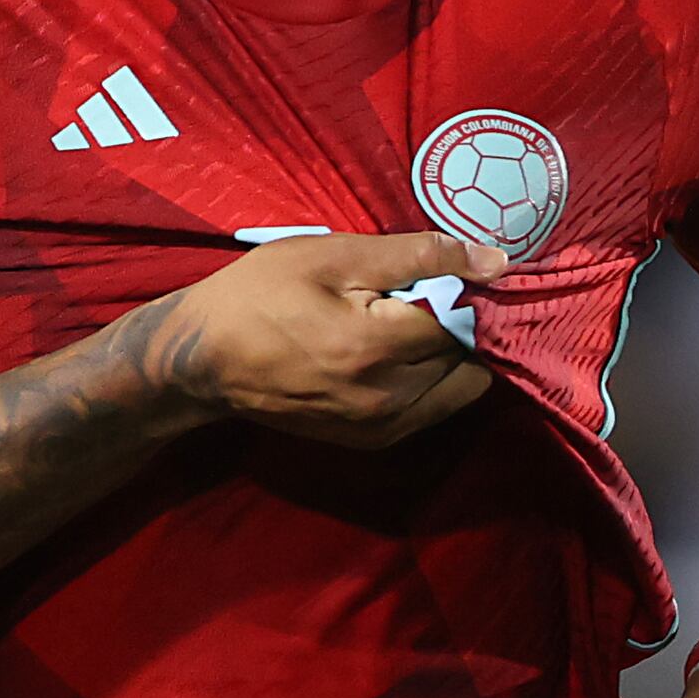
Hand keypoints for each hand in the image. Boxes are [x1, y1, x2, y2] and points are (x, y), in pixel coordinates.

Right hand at [151, 230, 507, 447]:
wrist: (203, 362)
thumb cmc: (260, 295)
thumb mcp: (332, 255)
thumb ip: (418, 255)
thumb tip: (495, 262)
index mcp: (377, 347)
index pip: (466, 319)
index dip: (465, 290)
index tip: (442, 272)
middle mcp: (390, 399)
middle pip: (472, 360)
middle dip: (462, 326)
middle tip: (422, 298)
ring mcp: (383, 428)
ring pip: (460, 390)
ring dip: (450, 357)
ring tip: (406, 326)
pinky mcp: (373, 442)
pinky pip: (433, 410)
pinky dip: (430, 381)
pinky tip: (391, 353)